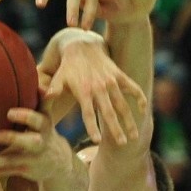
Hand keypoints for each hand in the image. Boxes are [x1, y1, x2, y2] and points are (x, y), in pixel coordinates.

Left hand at [0, 105, 69, 182]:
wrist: (57, 161)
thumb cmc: (44, 131)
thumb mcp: (46, 116)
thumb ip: (43, 101)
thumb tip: (41, 85)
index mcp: (44, 126)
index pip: (37, 120)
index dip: (25, 117)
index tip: (9, 113)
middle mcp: (38, 143)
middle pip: (30, 142)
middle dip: (14, 139)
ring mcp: (30, 159)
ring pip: (12, 161)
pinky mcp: (21, 170)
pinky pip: (3, 173)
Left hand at [39, 27, 146, 143]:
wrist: (82, 46)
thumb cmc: (67, 67)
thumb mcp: (58, 78)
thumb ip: (53, 89)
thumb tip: (45, 97)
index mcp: (83, 91)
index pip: (88, 113)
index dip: (92, 127)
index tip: (97, 141)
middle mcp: (99, 87)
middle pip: (109, 112)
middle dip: (116, 129)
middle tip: (122, 144)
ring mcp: (111, 81)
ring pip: (123, 104)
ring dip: (129, 120)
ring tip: (134, 136)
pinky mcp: (119, 75)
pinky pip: (133, 87)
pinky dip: (140, 98)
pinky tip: (144, 110)